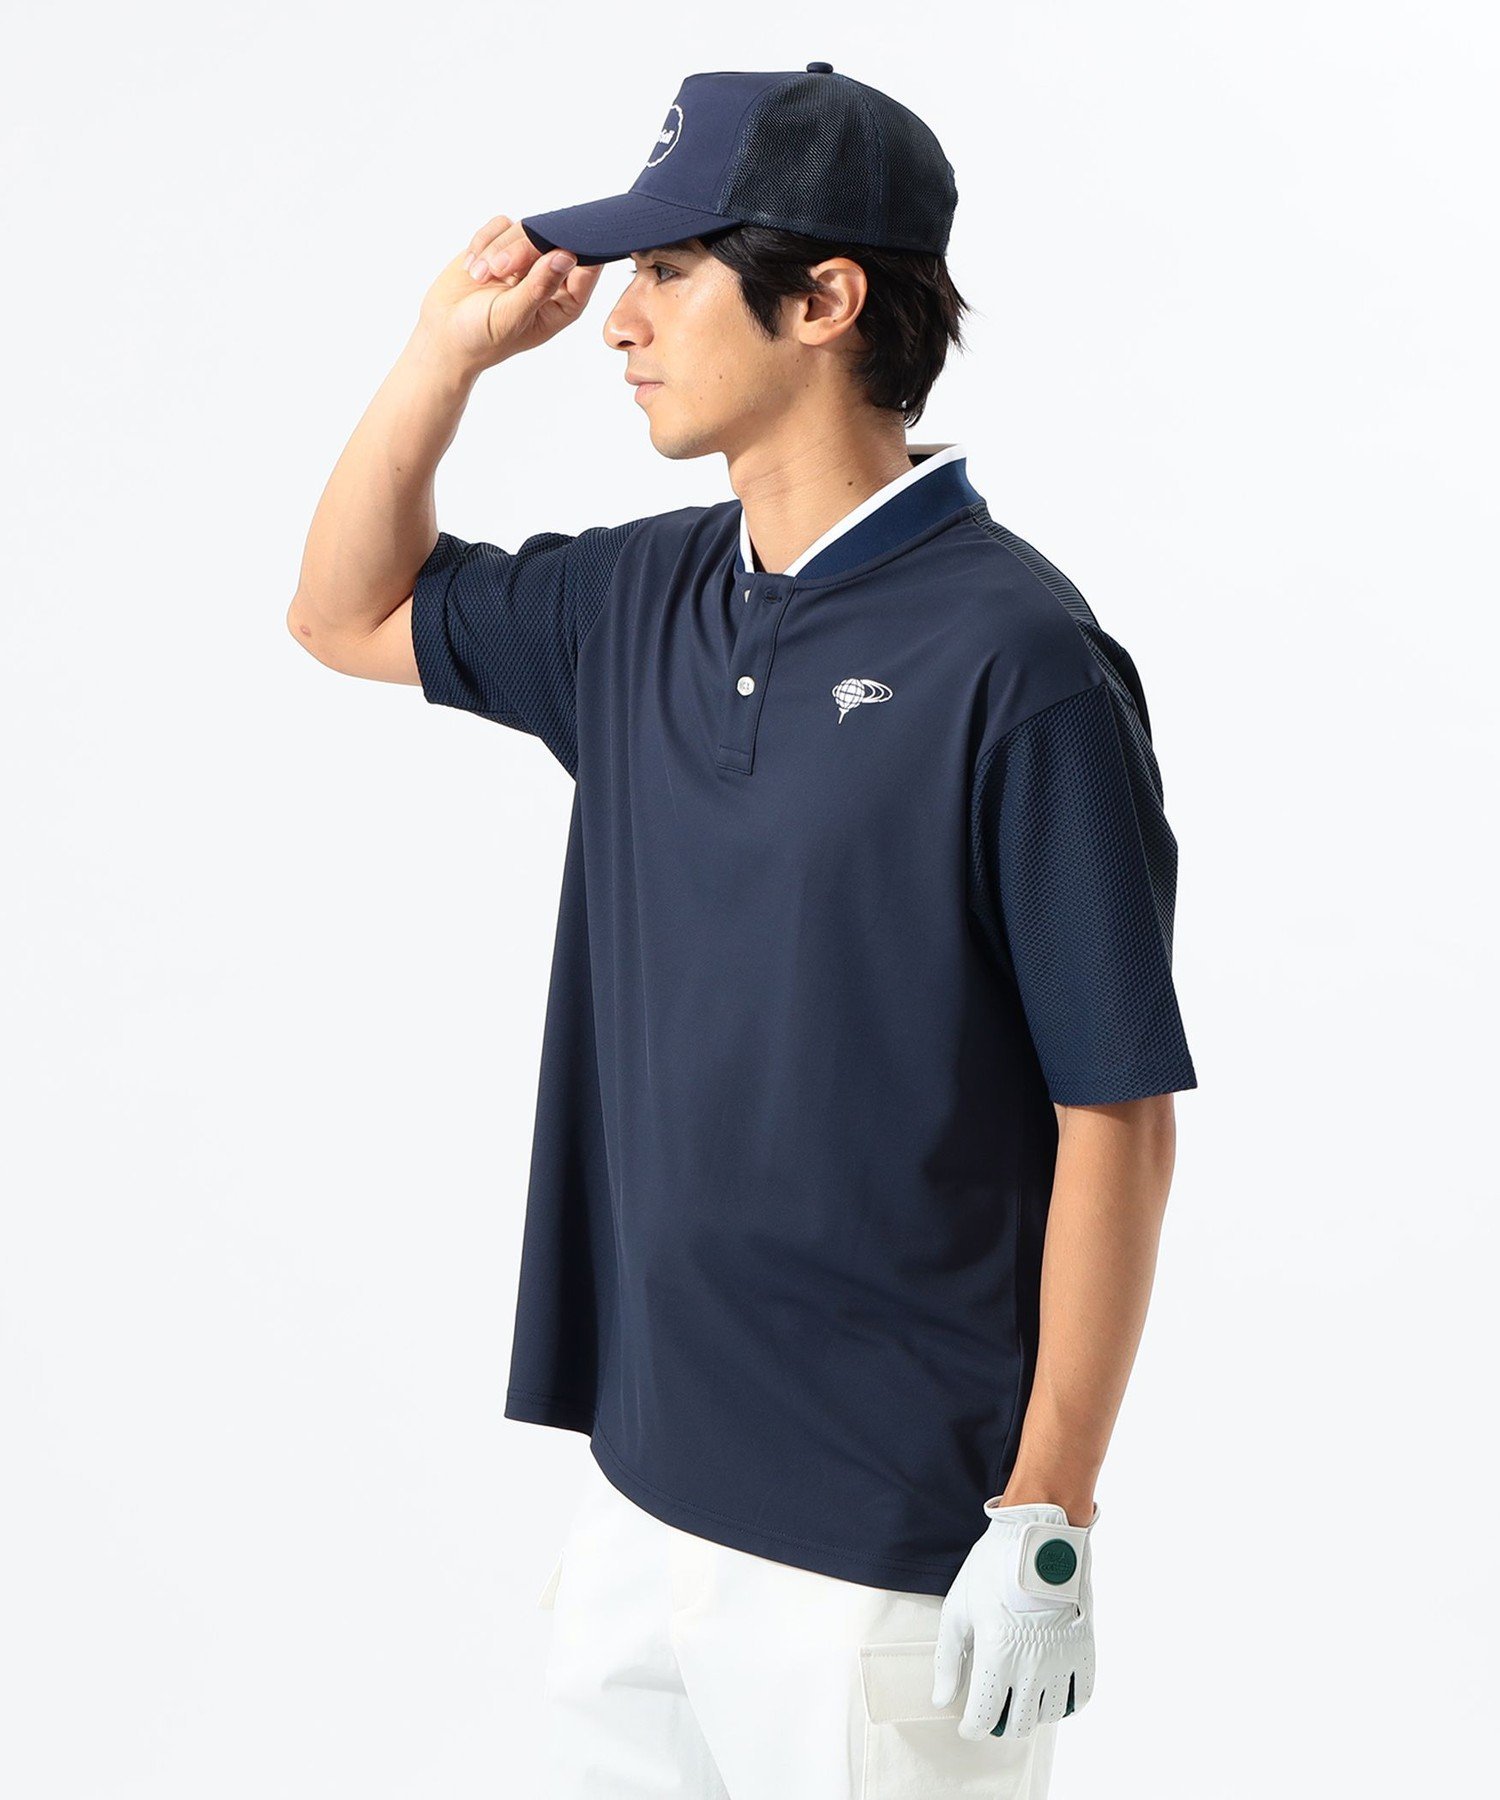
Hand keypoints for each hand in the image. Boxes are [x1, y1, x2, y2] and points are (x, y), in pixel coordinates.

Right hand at [416, 213, 605, 375]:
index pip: (587, 268)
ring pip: (525, 229)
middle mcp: (549, 278)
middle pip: (553, 240)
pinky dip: (484, 241)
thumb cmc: (482, 337)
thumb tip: (567, 256)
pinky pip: (500, 226)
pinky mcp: (500, 246)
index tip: (563, 240)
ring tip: (479, 276)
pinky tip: (472, 268)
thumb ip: (539, 286)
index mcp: (564, 302)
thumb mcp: (512, 316)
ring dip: (498, 248)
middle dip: (525, 248)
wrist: (443, 335)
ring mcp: (524, 260)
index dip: (582, 247)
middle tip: (499, 269)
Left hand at [931, 1494, 1098, 1740]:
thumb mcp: (958, 1608)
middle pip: (1018, 1724)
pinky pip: (1080, 1696)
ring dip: (1032, 1715)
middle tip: (994, 1708)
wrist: (1038, 1537)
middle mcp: (1031, 1664)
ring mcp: (1060, 1659)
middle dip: (1000, 1723)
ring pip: (1049, 1716)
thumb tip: (942, 1699)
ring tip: (1022, 1699)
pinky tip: (1052, 1692)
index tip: (968, 1724)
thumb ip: (948, 1659)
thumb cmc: (992, 1569)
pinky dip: (1066, 1703)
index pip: (983, 1716)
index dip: (972, 1727)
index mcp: (996, 1654)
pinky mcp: (1083, 1648)